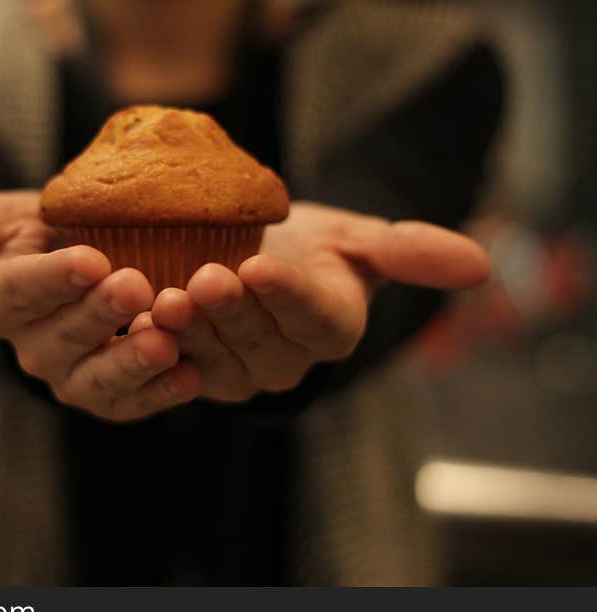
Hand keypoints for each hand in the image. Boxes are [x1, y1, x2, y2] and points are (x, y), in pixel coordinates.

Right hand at [0, 190, 199, 420]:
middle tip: (135, 287)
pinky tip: (192, 373)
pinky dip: (162, 393)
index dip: (52, 281)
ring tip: (165, 341)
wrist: (82, 260)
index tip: (90, 261)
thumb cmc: (38, 233)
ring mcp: (70, 376)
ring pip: (95, 379)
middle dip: (99, 315)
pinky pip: (130, 403)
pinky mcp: (109, 396)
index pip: (18, 292)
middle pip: (60, 338)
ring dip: (130, 363)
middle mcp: (30, 347)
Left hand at [147, 202, 490, 401]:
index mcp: (332, 329)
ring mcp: (237, 373)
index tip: (261, 264)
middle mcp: (286, 362)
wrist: (260, 253)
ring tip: (160, 298)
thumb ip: (407, 250)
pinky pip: (173, 363)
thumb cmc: (314, 246)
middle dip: (231, 311)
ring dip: (186, 331)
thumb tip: (481, 263)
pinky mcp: (193, 373)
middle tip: (204, 277)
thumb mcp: (359, 238)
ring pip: (211, 358)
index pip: (315, 318)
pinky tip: (130, 319)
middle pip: (258, 341)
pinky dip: (152, 344)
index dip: (288, 296)